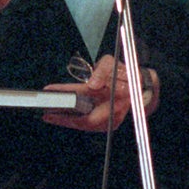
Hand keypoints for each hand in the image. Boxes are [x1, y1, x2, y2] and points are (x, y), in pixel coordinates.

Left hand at [42, 55, 157, 131]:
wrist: (143, 87)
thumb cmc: (126, 73)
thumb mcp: (112, 64)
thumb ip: (102, 71)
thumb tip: (92, 85)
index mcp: (116, 95)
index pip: (85, 95)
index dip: (66, 95)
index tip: (50, 92)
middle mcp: (115, 111)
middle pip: (85, 120)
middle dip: (64, 118)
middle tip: (45, 114)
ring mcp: (113, 120)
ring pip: (86, 124)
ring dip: (68, 121)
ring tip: (50, 116)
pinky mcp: (110, 123)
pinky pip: (89, 124)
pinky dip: (76, 120)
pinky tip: (63, 116)